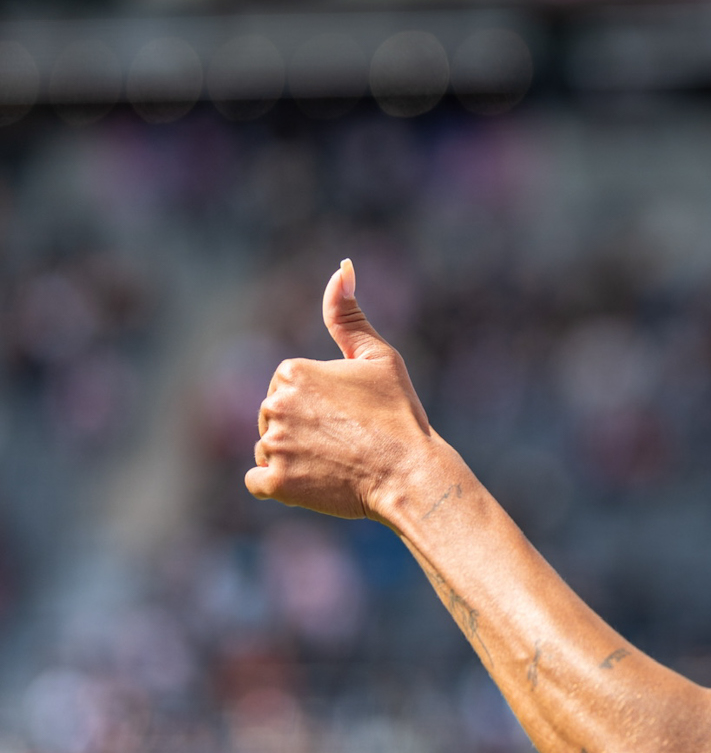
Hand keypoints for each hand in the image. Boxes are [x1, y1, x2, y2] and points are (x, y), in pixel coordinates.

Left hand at [245, 260, 440, 522]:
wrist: (411, 473)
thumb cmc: (399, 414)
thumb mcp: (379, 357)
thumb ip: (348, 316)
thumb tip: (342, 267)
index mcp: (292, 371)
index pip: (286, 387)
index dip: (318, 401)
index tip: (349, 412)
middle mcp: (275, 405)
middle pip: (273, 417)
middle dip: (301, 428)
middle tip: (346, 439)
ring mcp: (273, 445)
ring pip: (268, 448)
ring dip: (293, 456)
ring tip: (335, 461)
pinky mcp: (275, 482)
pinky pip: (257, 481)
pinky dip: (278, 484)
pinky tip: (310, 481)